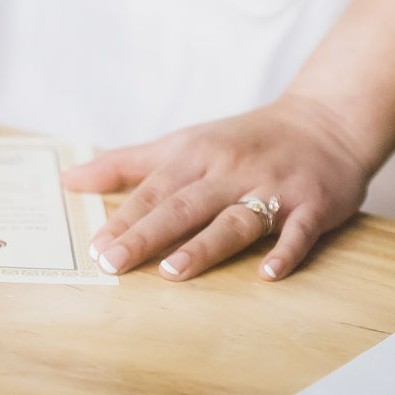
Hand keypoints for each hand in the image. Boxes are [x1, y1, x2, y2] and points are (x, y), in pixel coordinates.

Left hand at [62, 94, 369, 281]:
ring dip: (205, 245)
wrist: (327, 120)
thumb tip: (67, 178)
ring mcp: (274, 186)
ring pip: (235, 218)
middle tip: (113, 263)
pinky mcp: (313, 204)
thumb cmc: (244, 139)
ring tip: (173, 272)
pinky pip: (298, 231)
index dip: (124, 217)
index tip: (94, 248)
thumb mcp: (185, 142)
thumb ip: (127, 163)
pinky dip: (286, 252)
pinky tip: (268, 274)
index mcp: (199, 153)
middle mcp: (233, 169)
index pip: (155, 189)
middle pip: (184, 205)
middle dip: (148, 233)